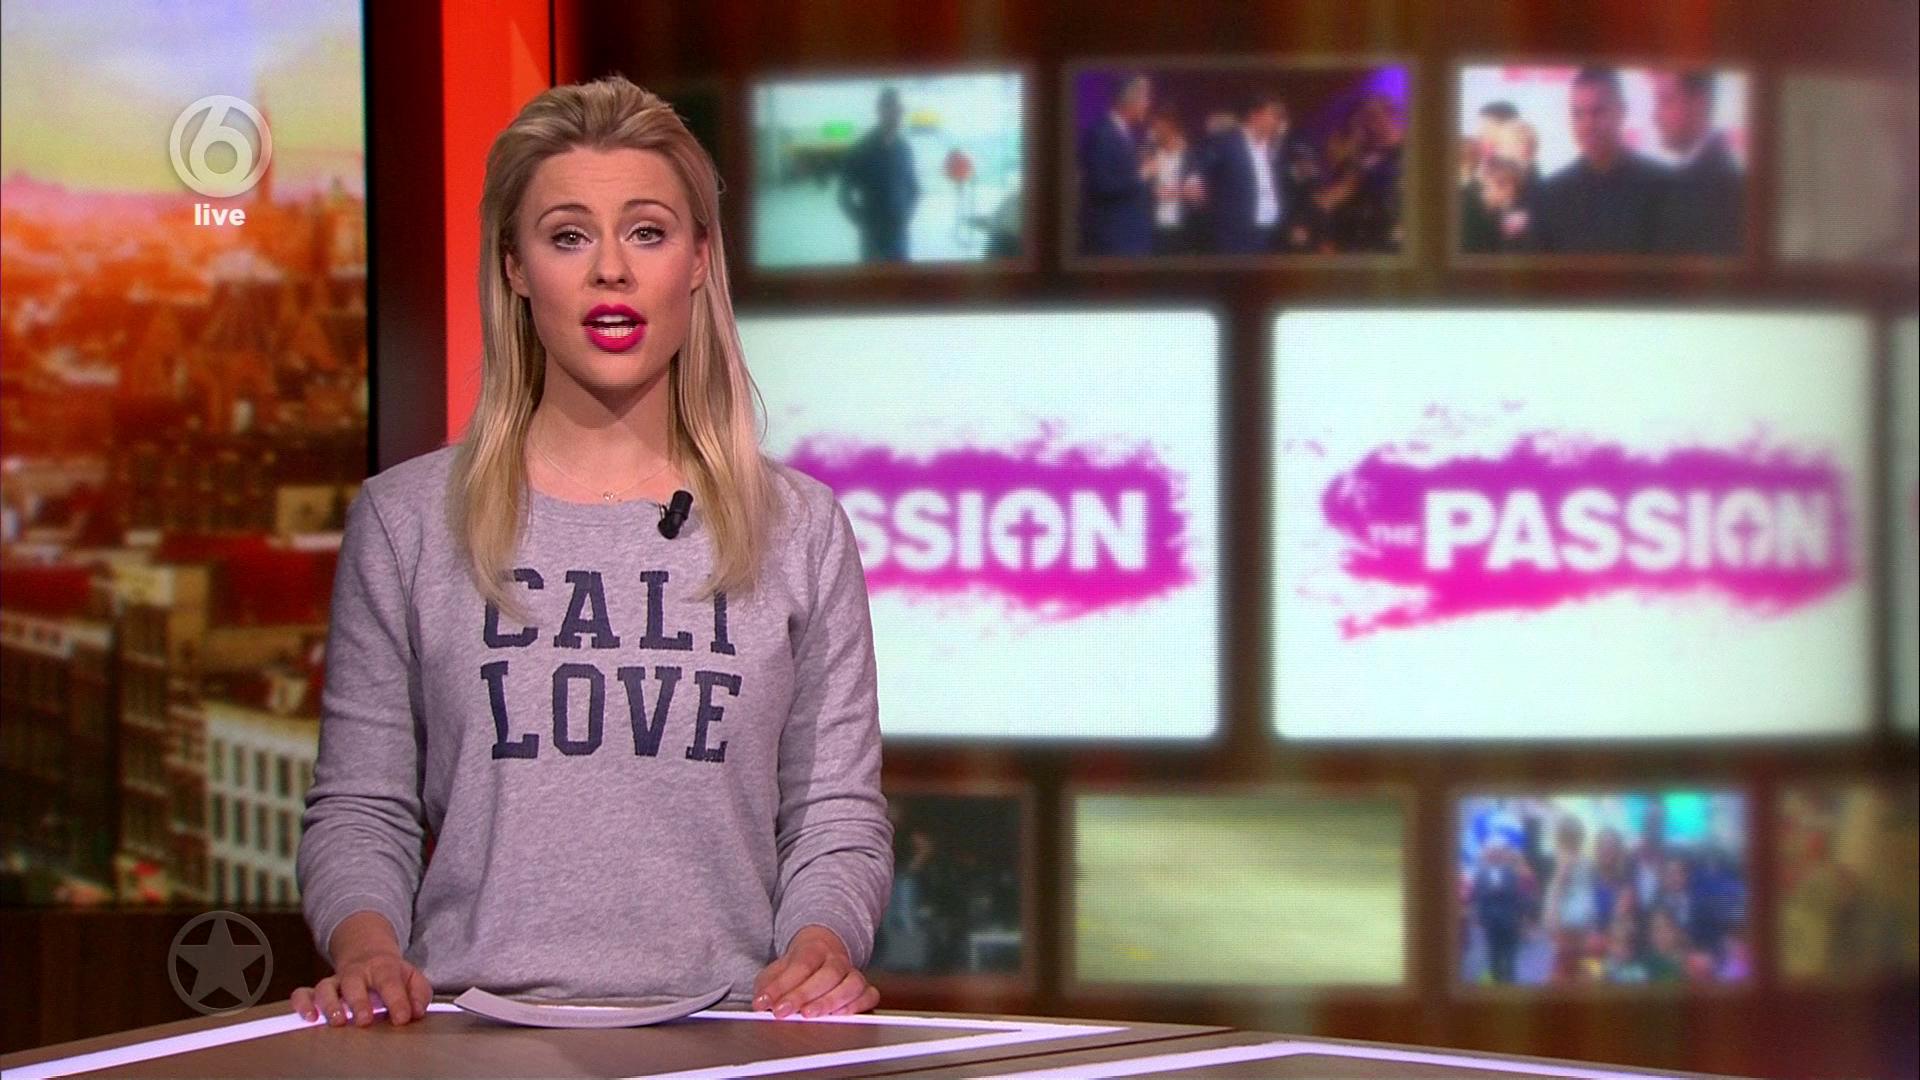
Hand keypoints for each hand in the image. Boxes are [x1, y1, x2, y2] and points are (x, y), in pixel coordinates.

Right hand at [291, 947, 432, 1026]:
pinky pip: (303, 993)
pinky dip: (302, 1004)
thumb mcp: (412, 977)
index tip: (401, 1018)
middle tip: (365, 1020)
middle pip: (353, 983)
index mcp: (382, 967)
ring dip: (329, 1004)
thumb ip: (419, 994)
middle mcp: (356, 973)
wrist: (368, 954)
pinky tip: (310, 1017)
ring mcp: (335, 981)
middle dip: (358, 1002)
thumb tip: (418, 1011)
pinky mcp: (318, 990)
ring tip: (337, 1021)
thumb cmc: (391, 973)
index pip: (389, 982)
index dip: (397, 1001)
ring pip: (325, 987)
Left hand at [751, 925, 878, 1018]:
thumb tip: (760, 1003)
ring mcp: (852, 973)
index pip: (802, 964)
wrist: (822, 950)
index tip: (772, 1005)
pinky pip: (870, 995)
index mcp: (814, 948)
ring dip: (831, 1001)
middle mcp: (836, 959)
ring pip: (852, 984)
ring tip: (811, 1015)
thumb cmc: (798, 965)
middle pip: (827, 974)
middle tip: (786, 1012)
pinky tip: (840, 1015)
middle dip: (805, 995)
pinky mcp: (864, 988)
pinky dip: (858, 1006)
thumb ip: (768, 986)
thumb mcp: (777, 970)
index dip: (786, 985)